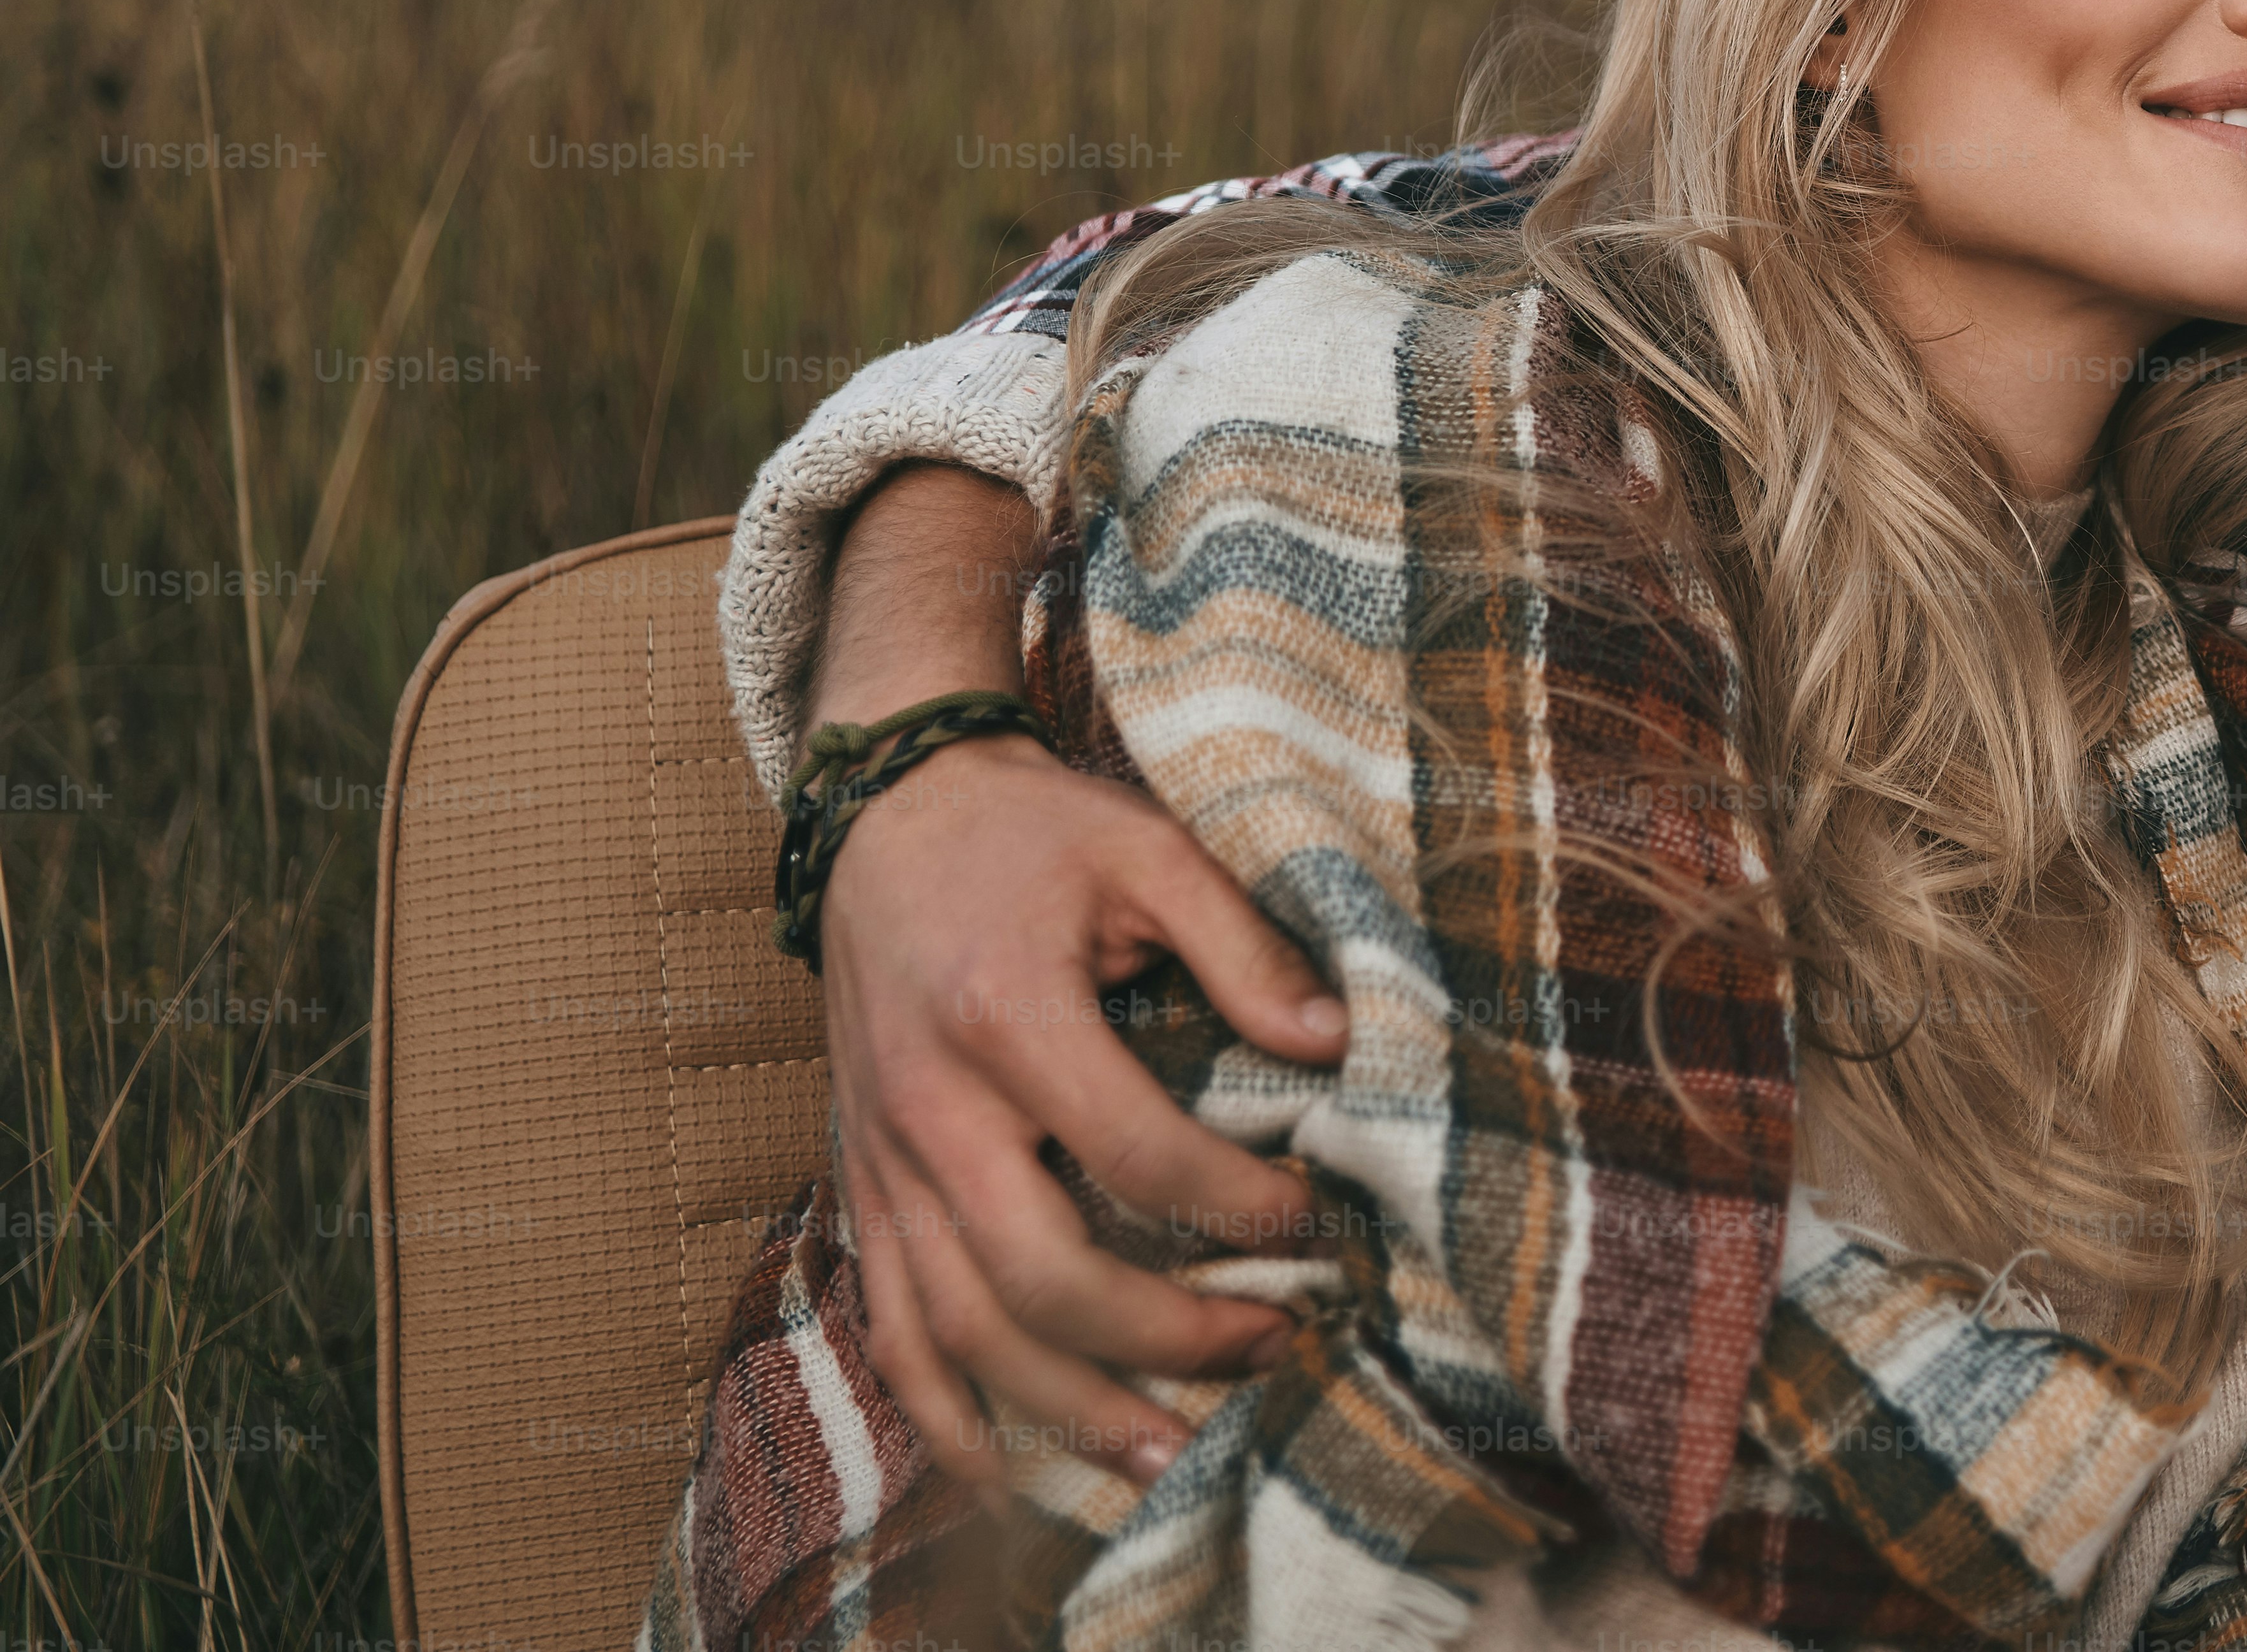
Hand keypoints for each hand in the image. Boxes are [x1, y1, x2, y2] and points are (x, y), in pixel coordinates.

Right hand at [796, 462, 1348, 1496]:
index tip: (1312, 1220)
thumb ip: (1243, 946)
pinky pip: (888, 1331)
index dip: (1233, 1202)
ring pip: (959, 1330)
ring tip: (1168, 1456)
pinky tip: (1003, 1476)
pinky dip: (943, 1414)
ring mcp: (882, 1162)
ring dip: (1064, 1409)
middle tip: (1270, 1345)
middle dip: (1162, 1333)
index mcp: (1004, 1014)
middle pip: (1038, 1272)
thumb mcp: (1147, 850)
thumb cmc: (1032, 834)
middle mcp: (929, 1107)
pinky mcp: (860, 1190)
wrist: (886, 819)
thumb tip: (1337, 1044)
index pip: (1132, 1149)